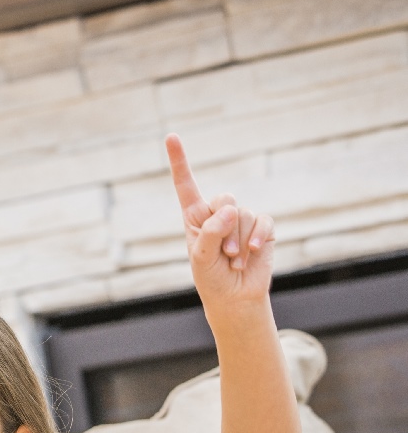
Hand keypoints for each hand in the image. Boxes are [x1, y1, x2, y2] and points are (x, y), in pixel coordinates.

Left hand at [167, 134, 275, 309]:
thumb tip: (230, 210)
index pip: (186, 185)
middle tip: (223, 254)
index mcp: (195, 217)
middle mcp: (218, 213)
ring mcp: (241, 219)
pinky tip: (251, 252)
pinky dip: (256, 237)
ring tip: (233, 261)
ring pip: (244, 214)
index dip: (180, 161)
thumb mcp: (201, 258)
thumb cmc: (211, 277)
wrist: (234, 295)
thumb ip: (211, 233)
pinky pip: (263, 221)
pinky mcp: (262, 227)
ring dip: (238, 241)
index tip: (170, 136)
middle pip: (225, 199)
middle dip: (225, 228)